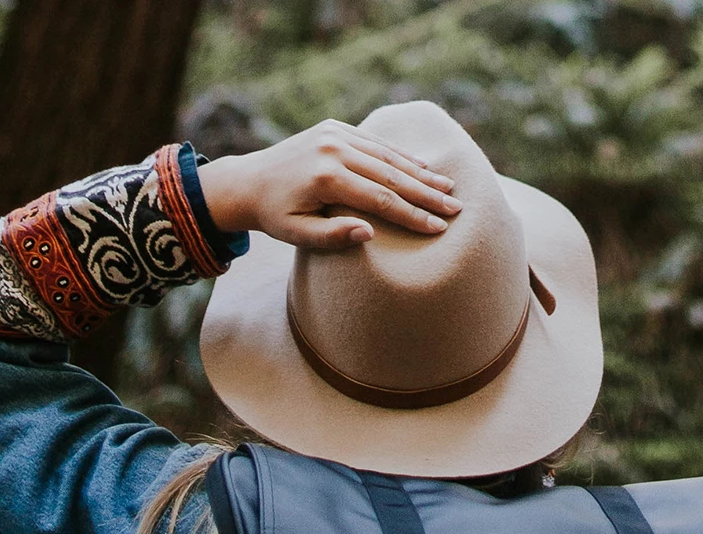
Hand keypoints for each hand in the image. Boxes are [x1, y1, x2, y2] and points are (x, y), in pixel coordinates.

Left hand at [197, 119, 460, 247]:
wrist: (246, 181)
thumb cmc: (273, 216)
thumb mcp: (296, 234)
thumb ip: (332, 236)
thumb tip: (370, 234)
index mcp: (325, 178)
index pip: (381, 199)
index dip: (412, 215)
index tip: (438, 228)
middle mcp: (333, 150)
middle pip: (391, 174)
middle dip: (426, 194)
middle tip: (456, 208)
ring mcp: (334, 135)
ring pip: (386, 155)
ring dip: (420, 172)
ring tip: (448, 187)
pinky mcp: (334, 127)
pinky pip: (374, 143)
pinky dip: (399, 155)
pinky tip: (422, 166)